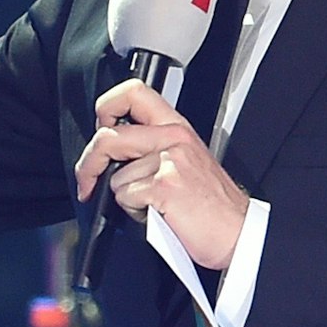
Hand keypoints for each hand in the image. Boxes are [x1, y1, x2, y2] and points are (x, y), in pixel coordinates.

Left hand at [73, 79, 249, 268]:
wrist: (238, 233)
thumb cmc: (212, 205)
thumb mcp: (185, 161)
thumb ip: (153, 147)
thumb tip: (112, 152)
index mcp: (177, 127)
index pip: (133, 92)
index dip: (106, 107)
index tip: (101, 128)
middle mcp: (174, 137)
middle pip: (108, 137)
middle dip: (88, 163)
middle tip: (87, 180)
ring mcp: (170, 161)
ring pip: (115, 176)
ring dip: (125, 197)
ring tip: (151, 205)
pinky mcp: (165, 186)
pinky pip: (125, 197)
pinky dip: (134, 212)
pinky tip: (157, 214)